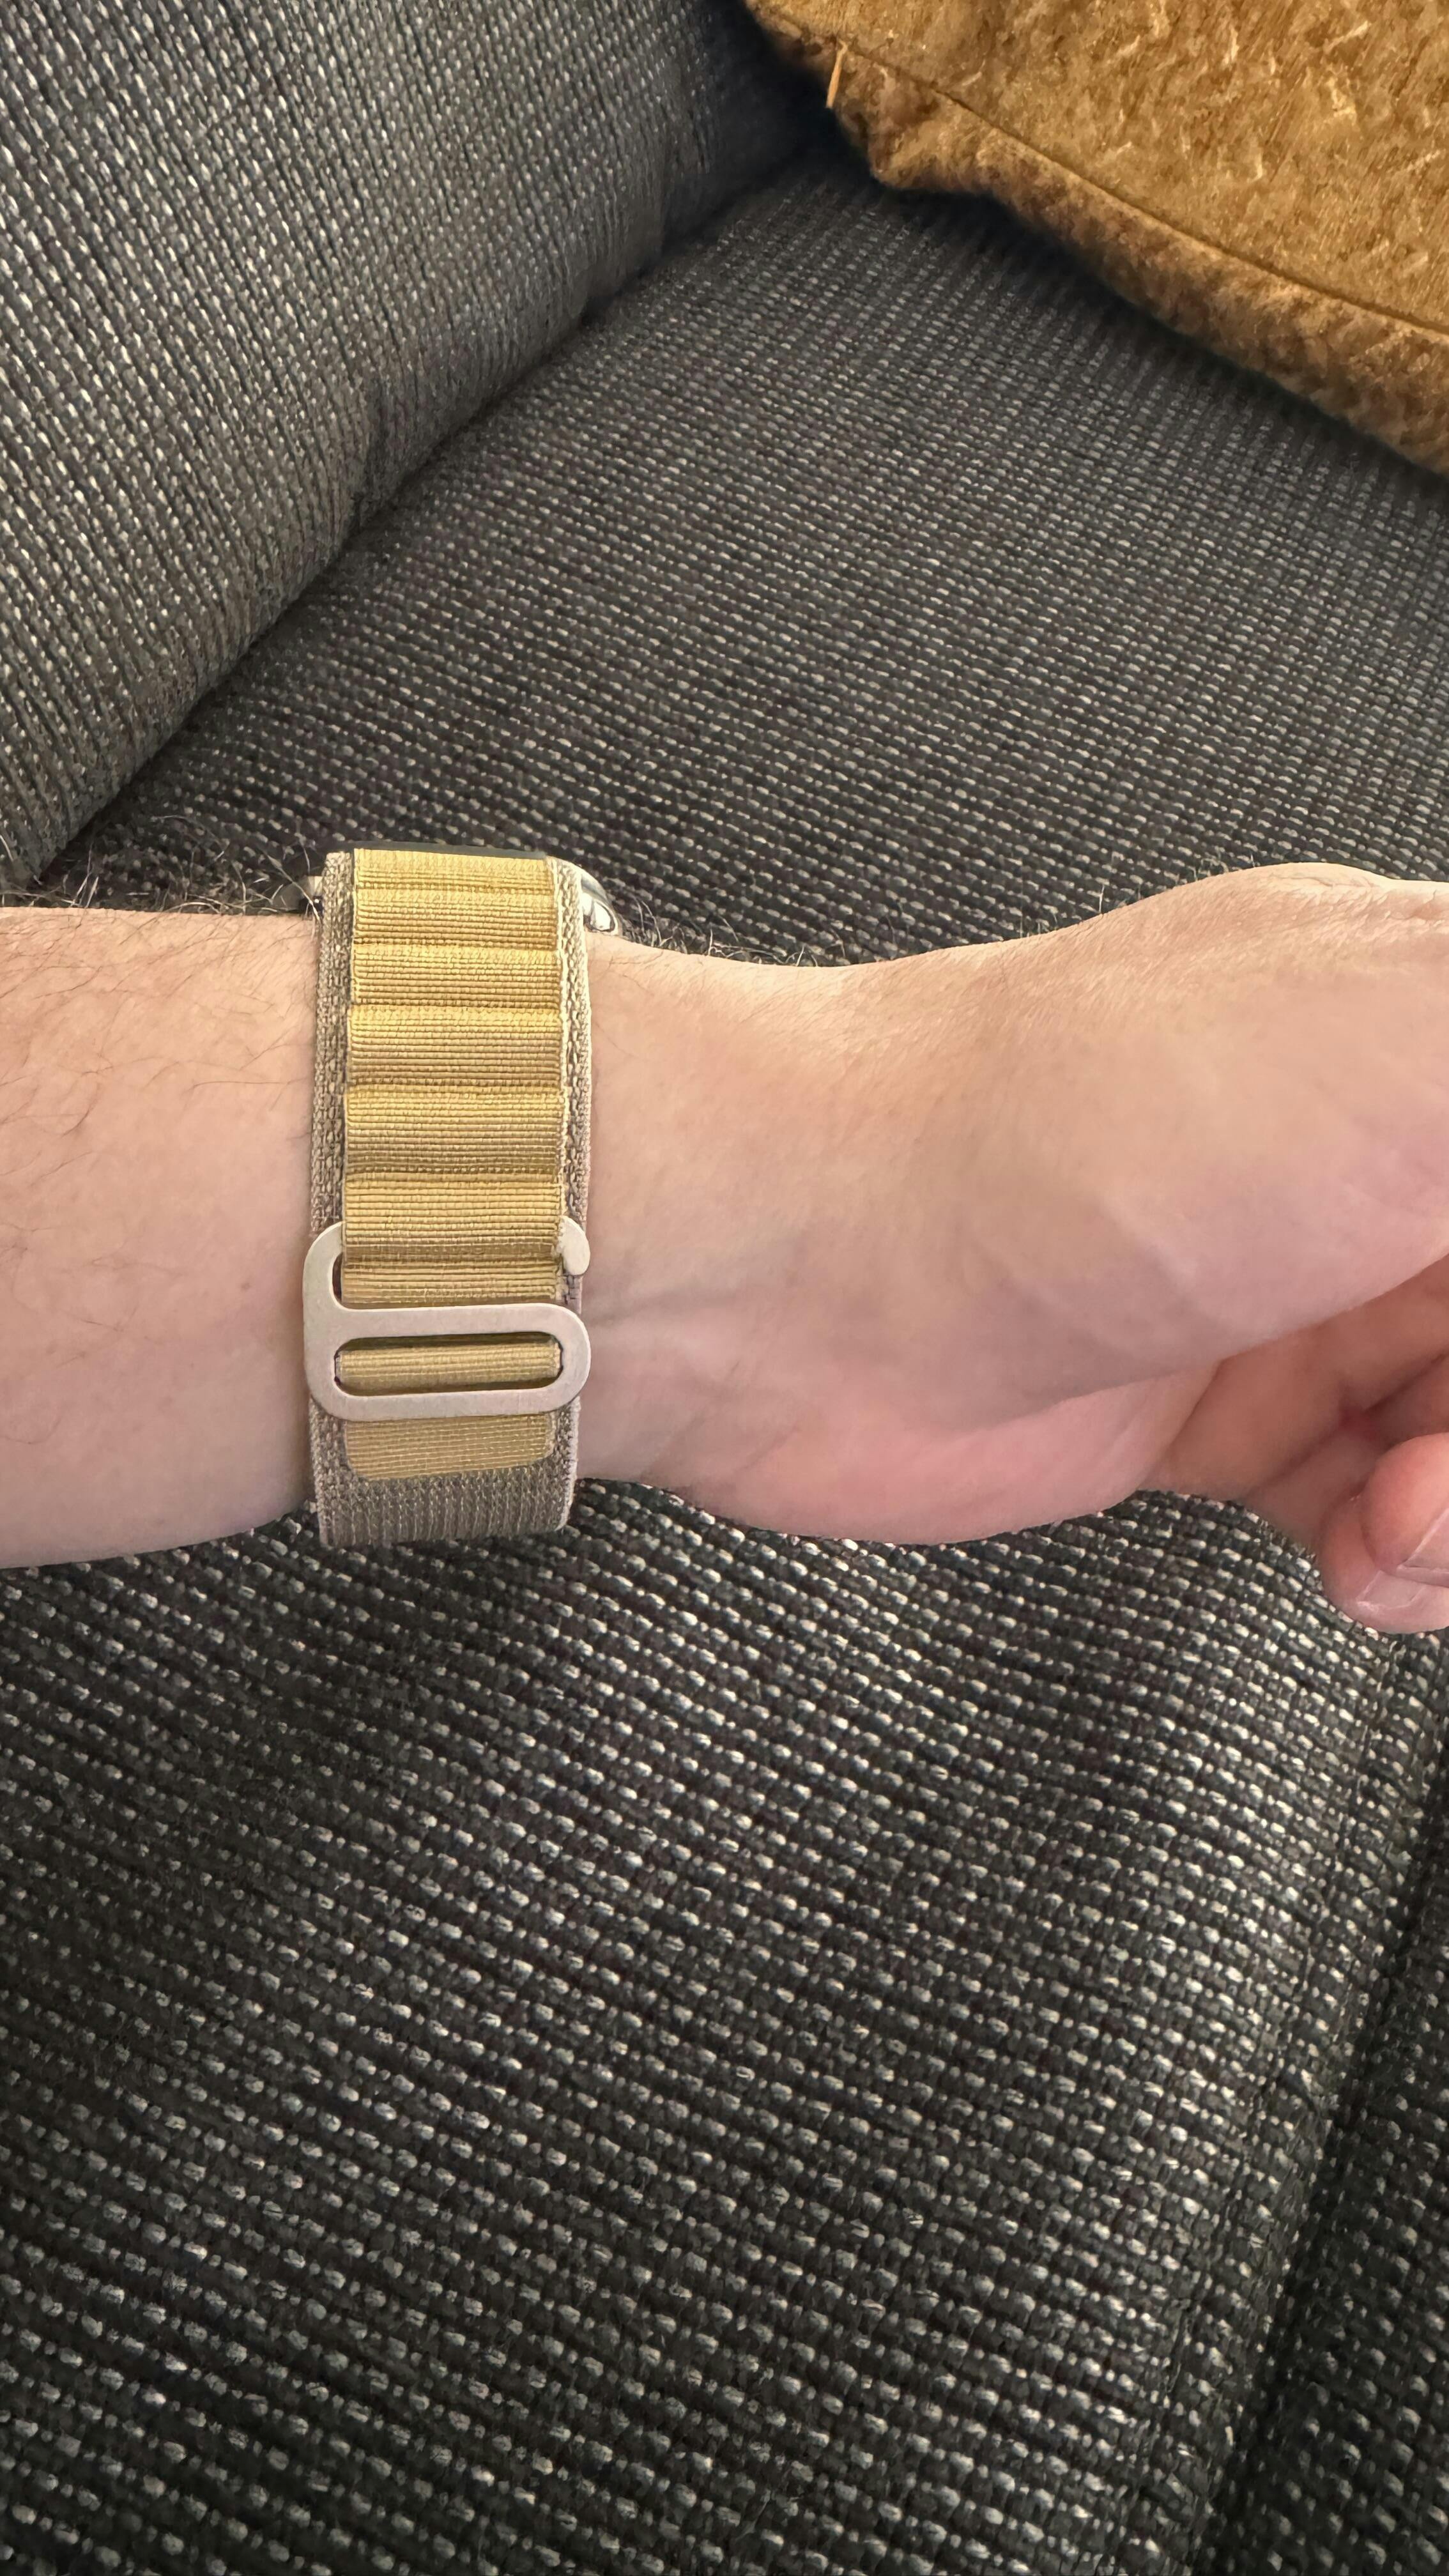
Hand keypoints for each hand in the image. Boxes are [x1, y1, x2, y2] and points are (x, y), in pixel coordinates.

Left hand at [582, 863, 1448, 1633]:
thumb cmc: (1056, 1133)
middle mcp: (1394, 1143)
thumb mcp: (1408, 1040)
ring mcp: (1316, 1281)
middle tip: (1443, 1467)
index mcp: (1447, 1021)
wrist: (799, 1275)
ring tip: (1391, 1522)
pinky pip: (1406, 1509)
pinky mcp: (1237, 1411)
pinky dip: (1407, 1557)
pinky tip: (1345, 1550)